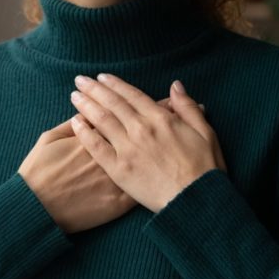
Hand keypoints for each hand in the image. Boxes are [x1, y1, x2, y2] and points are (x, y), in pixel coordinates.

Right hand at [17, 95, 185, 233]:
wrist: (39, 209)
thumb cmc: (40, 172)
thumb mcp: (49, 139)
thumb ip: (69, 124)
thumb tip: (83, 113)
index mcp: (96, 134)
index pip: (124, 112)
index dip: (140, 104)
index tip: (156, 97)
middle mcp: (111, 153)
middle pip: (141, 130)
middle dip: (159, 115)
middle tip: (172, 104)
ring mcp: (118, 178)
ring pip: (148, 155)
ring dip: (165, 140)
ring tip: (177, 127)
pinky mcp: (119, 201)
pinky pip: (145, 186)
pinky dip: (160, 174)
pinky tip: (171, 163)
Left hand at [68, 74, 225, 212]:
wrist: (196, 201)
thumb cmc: (205, 169)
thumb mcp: (205, 132)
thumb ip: (188, 107)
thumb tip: (176, 85)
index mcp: (160, 119)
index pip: (132, 95)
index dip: (115, 84)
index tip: (102, 77)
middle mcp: (141, 129)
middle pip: (112, 103)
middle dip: (94, 89)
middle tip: (79, 80)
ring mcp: (128, 149)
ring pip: (101, 120)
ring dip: (86, 105)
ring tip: (74, 95)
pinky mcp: (119, 170)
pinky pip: (96, 147)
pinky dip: (84, 133)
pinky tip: (75, 123)